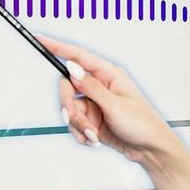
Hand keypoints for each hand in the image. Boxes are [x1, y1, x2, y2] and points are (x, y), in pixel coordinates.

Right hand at [39, 36, 189, 189]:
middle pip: (67, 87)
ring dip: (79, 125)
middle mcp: (100, 86)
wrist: (149, 150)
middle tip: (76, 119)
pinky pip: (74, 124)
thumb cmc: (143, 125)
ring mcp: (94, 103)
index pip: (78, 56)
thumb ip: (92, 87)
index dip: (57, 47)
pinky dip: (81, 133)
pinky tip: (94, 139)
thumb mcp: (116, 106)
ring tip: (94, 134)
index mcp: (109, 75)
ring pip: (69, 109)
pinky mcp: (91, 119)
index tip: (40, 39)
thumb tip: (73, 69)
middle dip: (69, 107)